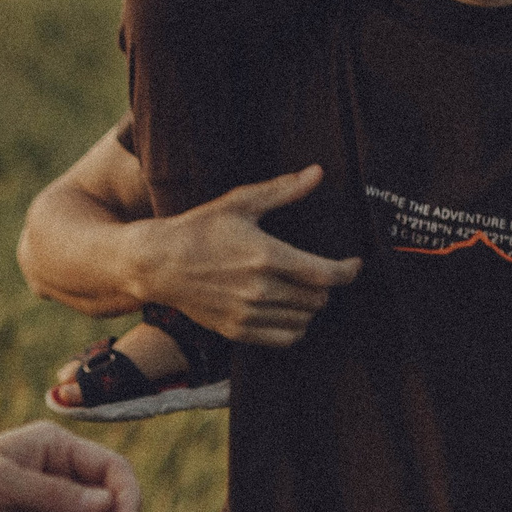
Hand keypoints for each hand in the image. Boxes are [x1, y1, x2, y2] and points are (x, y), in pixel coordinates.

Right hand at [138, 164, 363, 344]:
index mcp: (266, 256)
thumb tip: (317, 173)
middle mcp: (261, 290)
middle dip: (326, 285)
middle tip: (317, 271)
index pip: (325, 274)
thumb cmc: (198, 228)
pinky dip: (295, 327)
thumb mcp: (240, 203)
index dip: (348, 271)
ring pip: (304, 320)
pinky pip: (285, 338)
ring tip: (301, 289)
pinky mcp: (238, 331)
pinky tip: (287, 310)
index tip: (355, 264)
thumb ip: (282, 191)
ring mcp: (249, 314)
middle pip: (319, 299)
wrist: (157, 263)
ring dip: (310, 306)